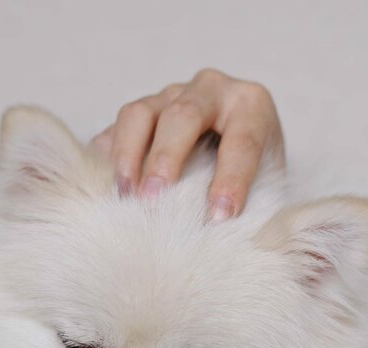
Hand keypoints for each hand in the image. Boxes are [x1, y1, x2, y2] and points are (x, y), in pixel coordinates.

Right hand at [91, 69, 284, 221]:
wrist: (231, 153)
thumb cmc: (250, 174)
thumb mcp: (264, 185)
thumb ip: (257, 204)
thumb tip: (236, 236)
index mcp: (251, 106)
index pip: (242, 140)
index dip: (231, 179)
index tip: (217, 217)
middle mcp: (209, 91)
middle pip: (183, 115)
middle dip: (166, 159)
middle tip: (153, 200)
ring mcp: (169, 96)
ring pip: (139, 113)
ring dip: (128, 155)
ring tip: (125, 194)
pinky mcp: (139, 113)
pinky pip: (114, 129)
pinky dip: (106, 155)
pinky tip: (103, 185)